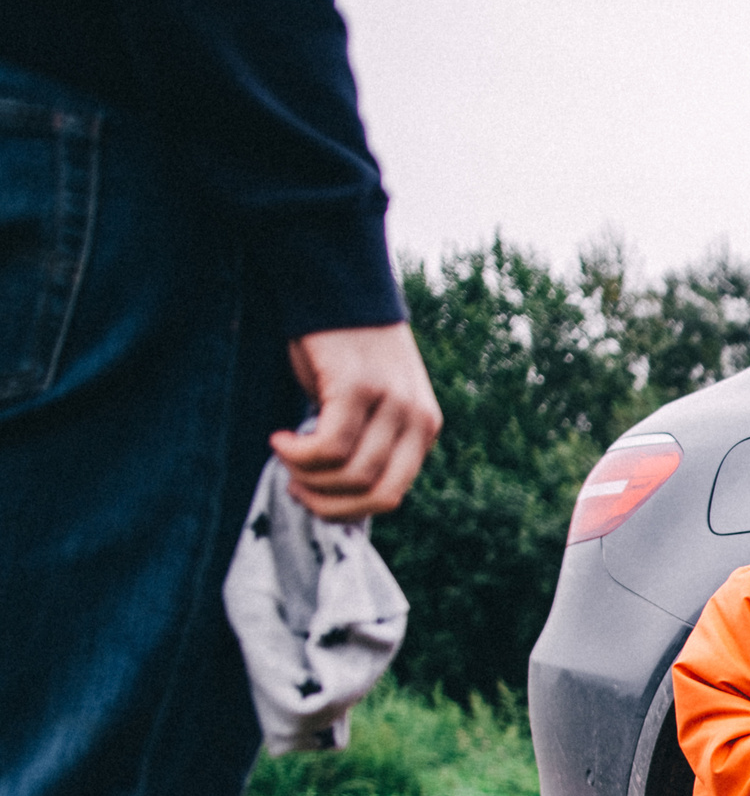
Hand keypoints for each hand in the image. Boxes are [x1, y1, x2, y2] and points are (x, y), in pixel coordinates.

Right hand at [270, 323, 441, 518]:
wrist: (334, 286)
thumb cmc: (339, 351)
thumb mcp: (366, 405)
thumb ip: (365, 444)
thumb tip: (333, 496)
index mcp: (422, 429)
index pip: (391, 496)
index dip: (345, 509)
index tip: (310, 493)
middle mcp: (418, 419)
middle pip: (377, 495)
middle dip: (327, 503)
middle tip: (294, 484)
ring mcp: (393, 402)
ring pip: (353, 475)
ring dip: (307, 476)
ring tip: (284, 454)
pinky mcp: (360, 386)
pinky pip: (331, 447)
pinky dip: (299, 454)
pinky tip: (280, 439)